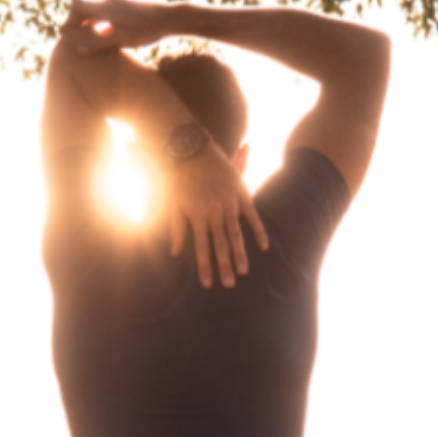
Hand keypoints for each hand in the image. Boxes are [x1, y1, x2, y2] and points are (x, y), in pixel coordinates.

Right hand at [61, 0, 173, 54]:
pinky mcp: (127, 7)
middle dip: (76, 21)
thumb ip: (98, 45)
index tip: (64, 36)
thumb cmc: (146, 29)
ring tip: (84, 37)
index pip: (77, 8)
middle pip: (85, 7)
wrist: (171, 17)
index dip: (68, 21)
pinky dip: (98, 21)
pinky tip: (103, 34)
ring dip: (87, 21)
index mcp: (105, 6)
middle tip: (70, 37)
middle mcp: (110, 1)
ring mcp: (119, 3)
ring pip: (96, 10)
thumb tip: (76, 51)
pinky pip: (106, 12)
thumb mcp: (121, 40)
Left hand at [168, 148, 269, 288]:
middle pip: (221, 244)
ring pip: (236, 234)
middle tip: (229, 284)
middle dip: (224, 266)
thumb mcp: (174, 205)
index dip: (205, 266)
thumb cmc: (181, 180)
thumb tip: (174, 254)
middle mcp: (215, 212)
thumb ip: (176, 230)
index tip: (208, 284)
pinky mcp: (241, 195)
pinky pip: (252, 216)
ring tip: (243, 271)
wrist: (196, 152)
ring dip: (240, 254)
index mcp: (198, 216)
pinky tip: (263, 246)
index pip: (201, 247)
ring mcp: (229, 204)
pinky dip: (258, 231)